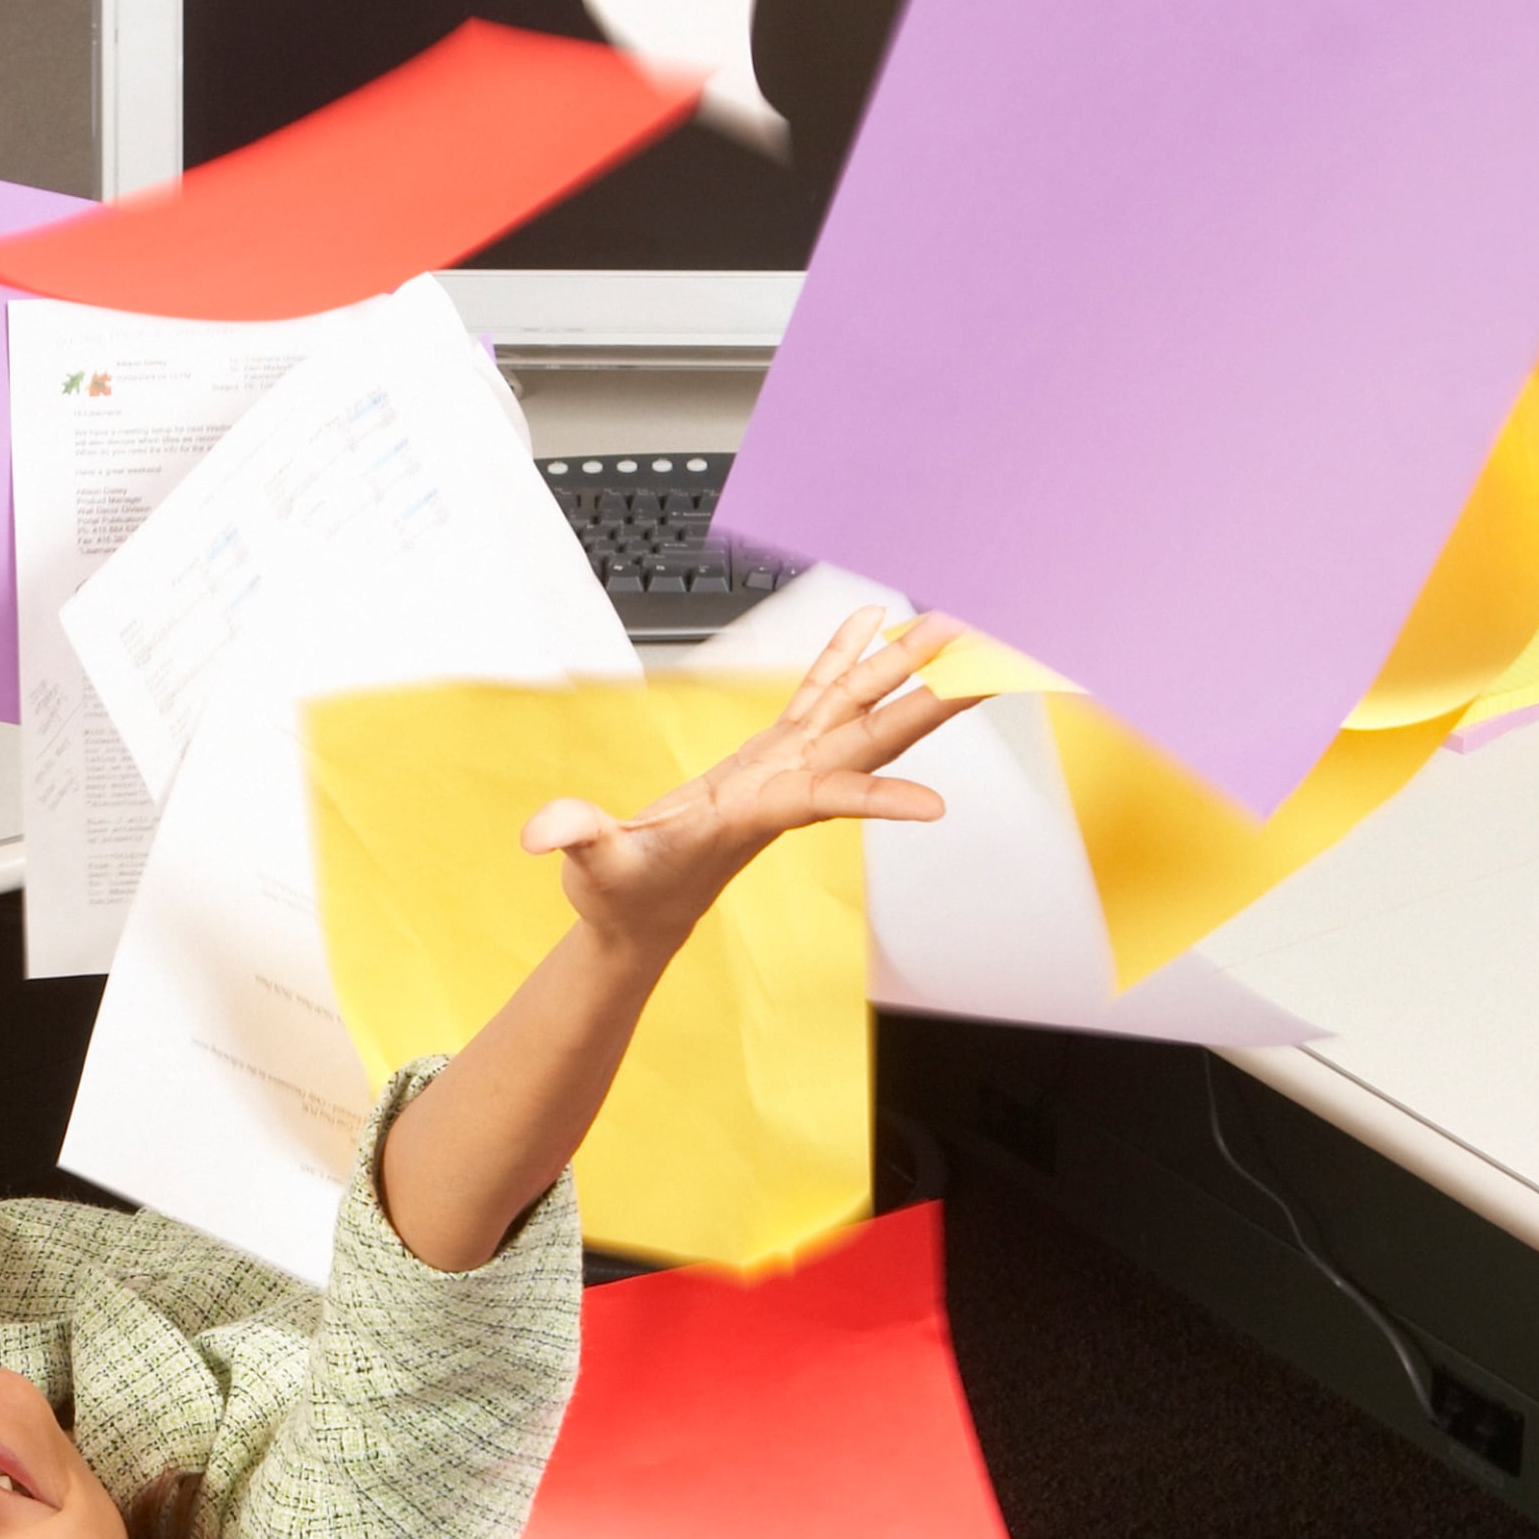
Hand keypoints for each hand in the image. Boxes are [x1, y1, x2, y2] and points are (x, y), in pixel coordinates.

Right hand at [521, 607, 966, 963]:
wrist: (640, 918)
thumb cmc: (624, 897)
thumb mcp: (593, 872)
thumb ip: (576, 842)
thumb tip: (545, 831)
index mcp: (752, 817)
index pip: (823, 804)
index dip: (876, 800)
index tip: (935, 808)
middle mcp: (785, 787)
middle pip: (876, 740)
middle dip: (934, 704)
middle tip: (993, 665)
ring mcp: (783, 766)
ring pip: (861, 710)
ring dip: (910, 668)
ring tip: (957, 624)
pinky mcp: (768, 753)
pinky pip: (818, 694)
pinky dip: (846, 656)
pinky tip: (873, 620)